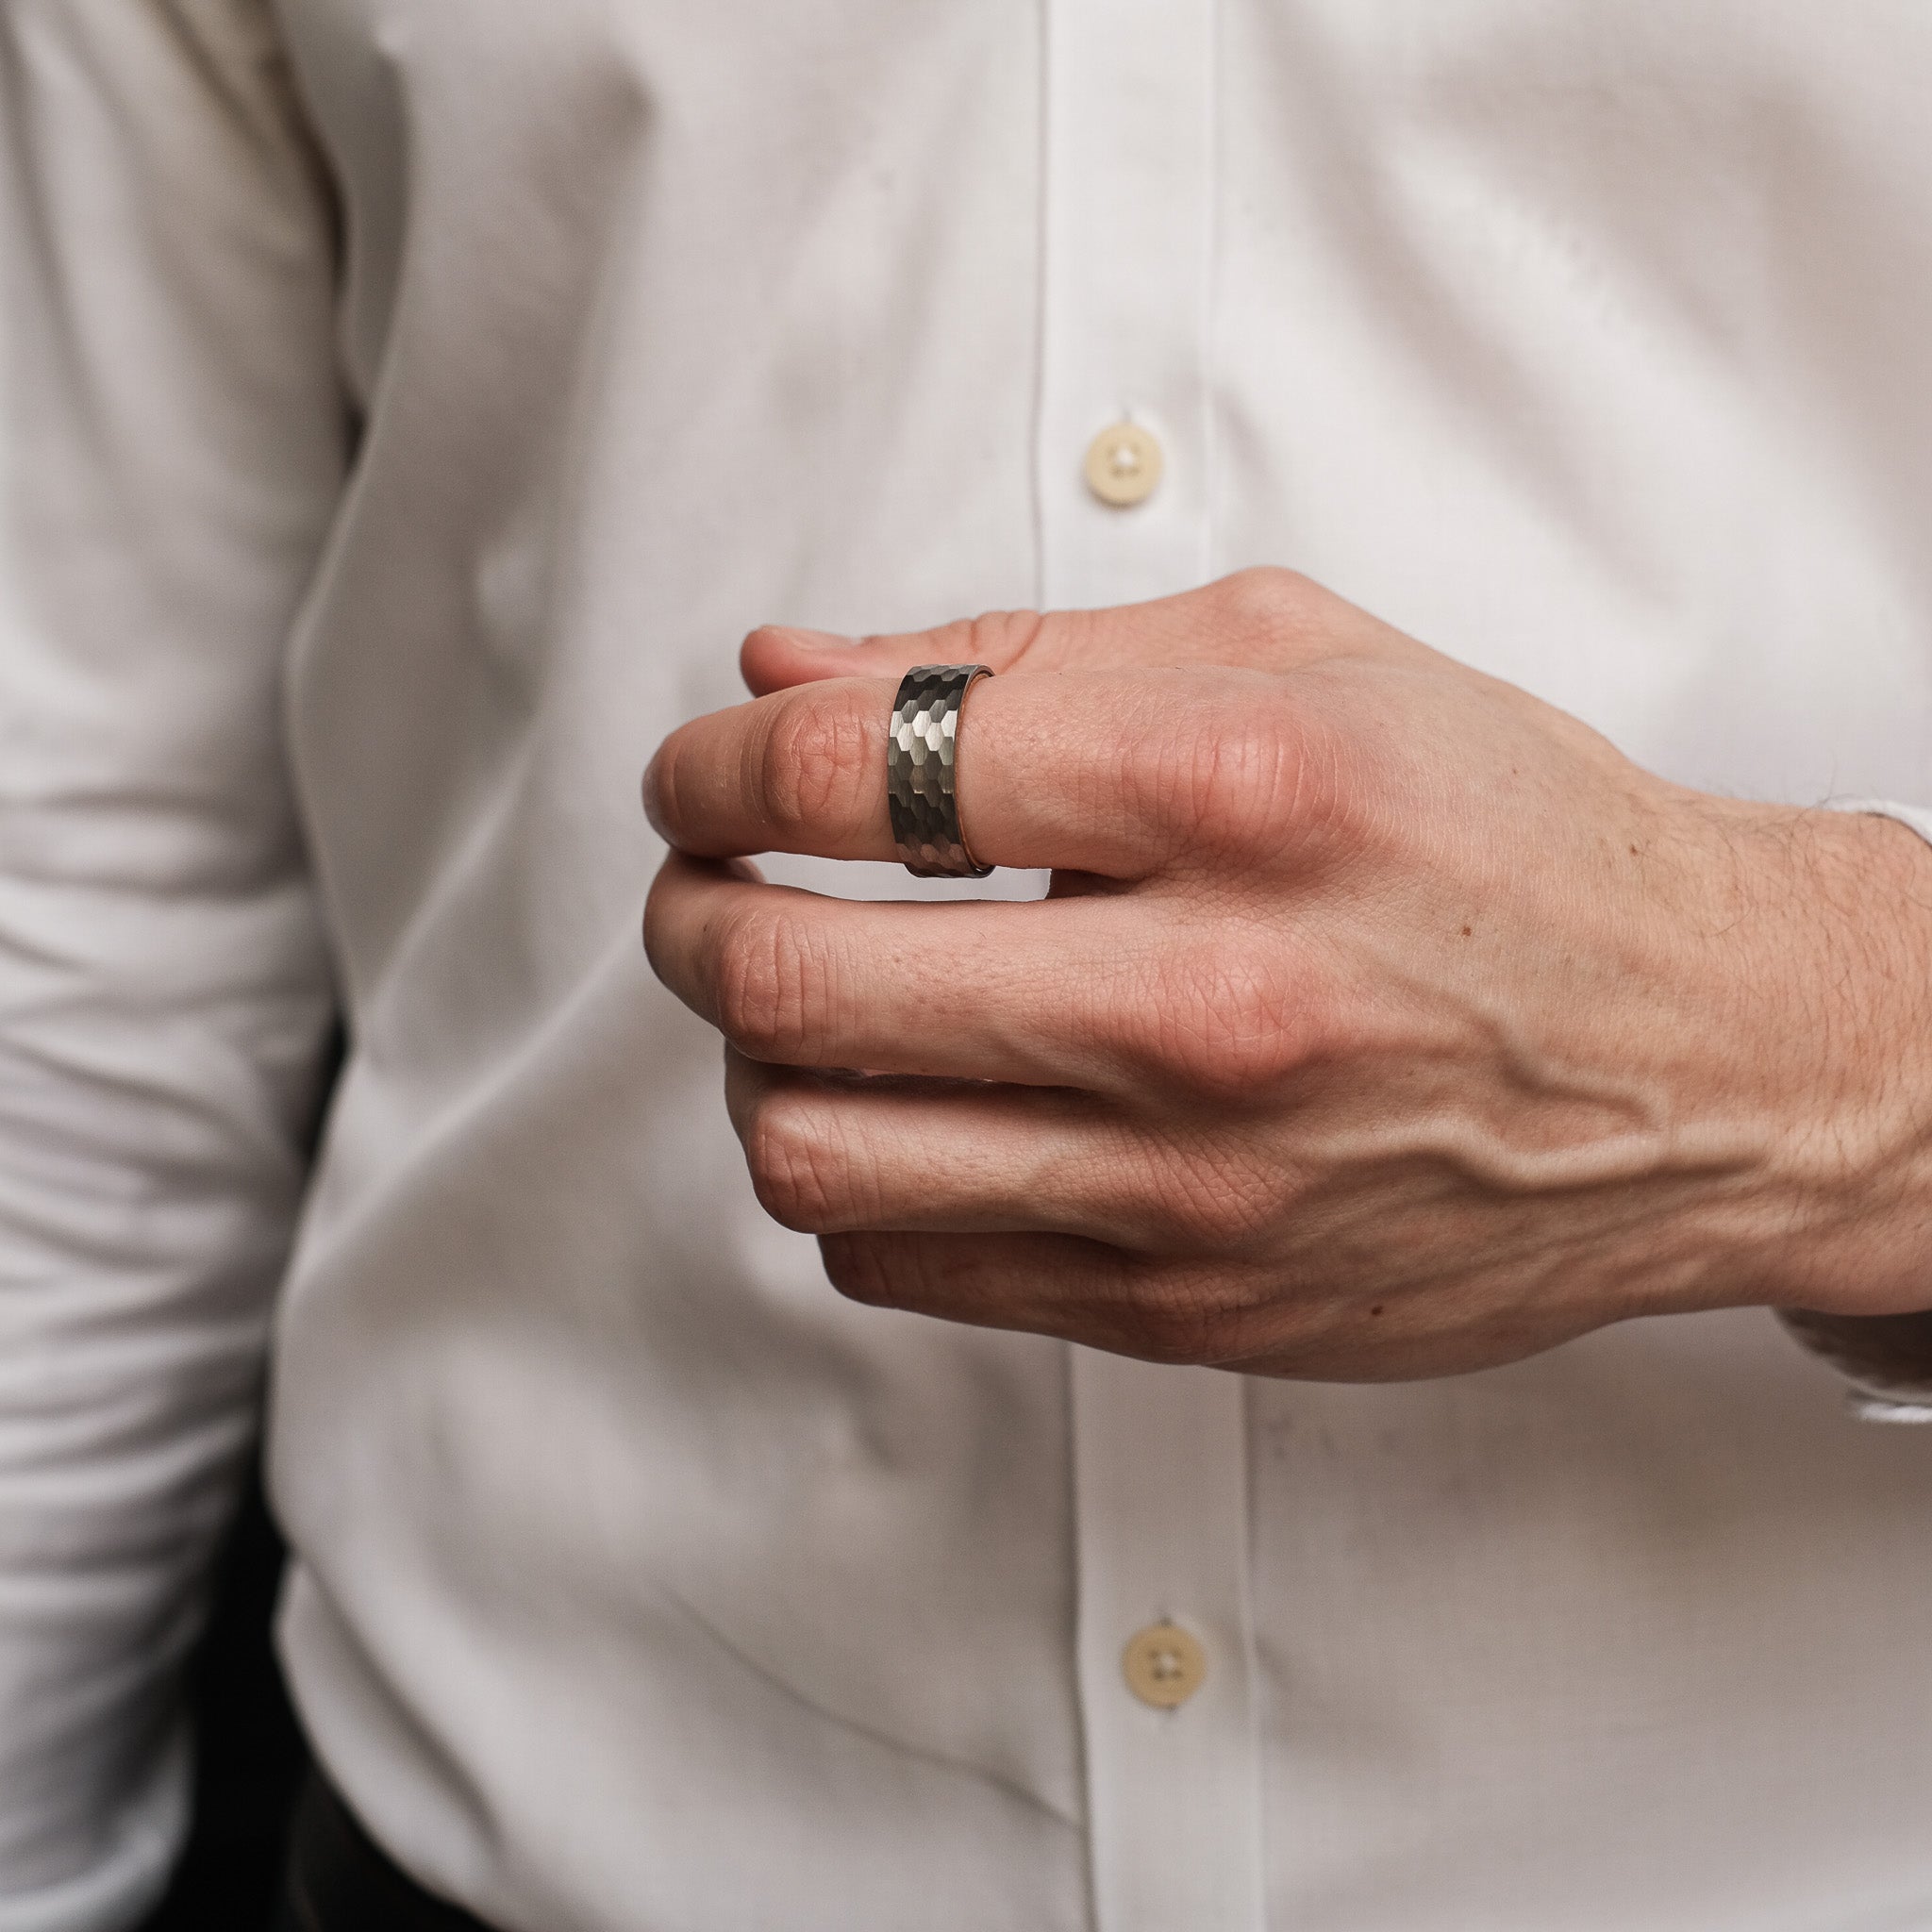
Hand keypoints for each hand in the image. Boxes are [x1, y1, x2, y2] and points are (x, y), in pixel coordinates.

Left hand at [644, 569, 1931, 1378]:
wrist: (1704, 1059)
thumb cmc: (1515, 845)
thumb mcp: (1297, 659)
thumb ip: (1016, 654)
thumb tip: (788, 672)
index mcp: (1240, 790)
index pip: (852, 769)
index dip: (715, 764)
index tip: (705, 773)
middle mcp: (1212, 1001)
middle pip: (786, 981)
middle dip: (687, 916)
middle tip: (703, 885)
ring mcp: (1194, 1183)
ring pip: (813, 1155)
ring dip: (749, 1064)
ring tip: (800, 1006)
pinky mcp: (1189, 1308)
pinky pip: (907, 1267)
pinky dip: (857, 1178)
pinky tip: (913, 1108)